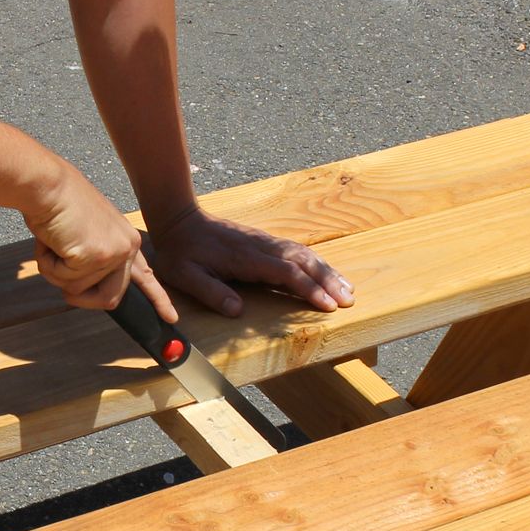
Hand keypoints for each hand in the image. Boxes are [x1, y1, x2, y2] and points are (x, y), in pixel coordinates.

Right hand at [24, 163, 179, 320]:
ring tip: (55, 242)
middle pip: (110, 298)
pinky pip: (64, 280)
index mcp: (126, 240)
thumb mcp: (85, 234)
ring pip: (78, 290)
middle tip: (59, 270)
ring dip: (57, 271)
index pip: (145, 276)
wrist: (47, 185)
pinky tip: (52, 240)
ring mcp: (113, 253)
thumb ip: (94, 259)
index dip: (157, 298)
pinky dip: (49, 264)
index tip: (171, 318)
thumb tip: (82, 287)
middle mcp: (126, 247)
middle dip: (80, 296)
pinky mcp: (95, 256)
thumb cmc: (57, 206)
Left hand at [147, 207, 355, 316]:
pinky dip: (316, 263)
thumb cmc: (181, 252)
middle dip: (329, 281)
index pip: (286, 273)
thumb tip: (237, 311)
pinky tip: (327, 273)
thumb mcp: (187, 276)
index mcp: (246, 259)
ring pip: (305, 254)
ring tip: (348, 289)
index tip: (327, 305)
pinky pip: (297, 251)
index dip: (309, 289)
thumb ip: (211, 292)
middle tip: (349, 300)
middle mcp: (262, 248)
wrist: (179, 220)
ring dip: (328, 271)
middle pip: (304, 262)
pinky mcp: (265, 242)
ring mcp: (265, 242)